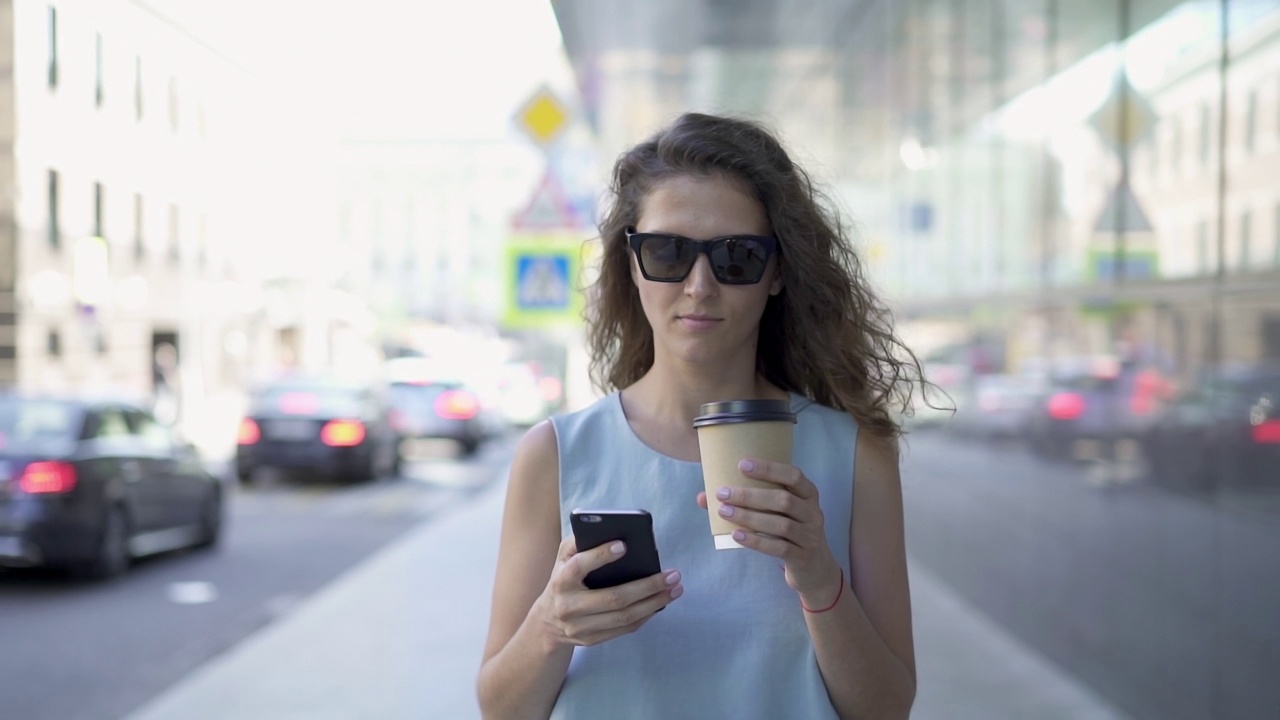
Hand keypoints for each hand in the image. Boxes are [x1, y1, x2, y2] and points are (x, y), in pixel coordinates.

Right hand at [535, 536, 682, 647]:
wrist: (547, 623)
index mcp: (560, 580)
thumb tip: (608, 529)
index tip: (624, 545)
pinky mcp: (592, 640)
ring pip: (624, 617)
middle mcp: (569, 606)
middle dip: (647, 586)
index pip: (579, 567)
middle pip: (614, 598)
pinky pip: (624, 629)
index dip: (600, 556)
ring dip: (654, 603)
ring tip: (675, 589)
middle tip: (673, 574)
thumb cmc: (563, 580)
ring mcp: (580, 627)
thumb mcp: (563, 558)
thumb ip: (579, 542)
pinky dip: (646, 615)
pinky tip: (661, 602)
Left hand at [696, 458, 841, 604]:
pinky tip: (737, 535)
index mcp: (808, 494)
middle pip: (783, 500)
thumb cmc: (790, 530)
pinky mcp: (802, 557)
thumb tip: (703, 497)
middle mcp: (813, 513)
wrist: (815, 568)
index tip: (741, 465)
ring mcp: (809, 536)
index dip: (769, 468)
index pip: (793, 475)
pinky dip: (757, 541)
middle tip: (722, 493)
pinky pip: (779, 548)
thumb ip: (749, 501)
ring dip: (749, 517)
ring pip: (780, 525)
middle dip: (750, 496)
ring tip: (724, 511)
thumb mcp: (778, 513)